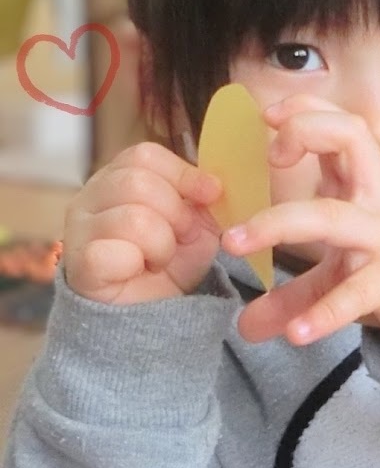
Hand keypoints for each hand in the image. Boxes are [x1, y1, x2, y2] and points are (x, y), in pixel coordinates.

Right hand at [63, 142, 222, 304]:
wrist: (150, 312)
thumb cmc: (169, 260)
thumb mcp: (196, 224)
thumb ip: (202, 200)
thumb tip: (213, 186)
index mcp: (118, 177)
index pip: (144, 155)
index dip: (184, 173)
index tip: (211, 195)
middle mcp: (90, 197)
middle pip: (138, 182)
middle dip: (176, 213)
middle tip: (182, 237)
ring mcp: (78, 230)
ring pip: (133, 219)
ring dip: (162, 243)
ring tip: (160, 258)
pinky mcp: (79, 265)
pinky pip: (114, 252)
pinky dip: (139, 263)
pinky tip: (139, 271)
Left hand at [221, 95, 379, 352]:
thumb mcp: (340, 269)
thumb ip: (294, 292)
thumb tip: (246, 326)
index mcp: (363, 184)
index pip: (342, 125)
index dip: (307, 109)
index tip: (268, 116)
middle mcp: (375, 200)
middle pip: (350, 141)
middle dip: (305, 134)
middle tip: (268, 156)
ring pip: (332, 216)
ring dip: (279, 223)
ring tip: (234, 243)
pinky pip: (353, 294)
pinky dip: (322, 313)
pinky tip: (295, 334)